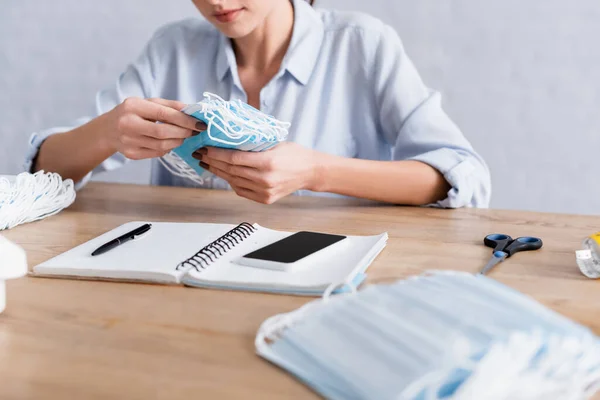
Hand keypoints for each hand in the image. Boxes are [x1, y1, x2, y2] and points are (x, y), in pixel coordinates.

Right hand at [106, 97, 205, 159]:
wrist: (108, 130)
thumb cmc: (133, 113)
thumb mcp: (148, 103)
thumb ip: (170, 106)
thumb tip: (193, 110)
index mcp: (133, 107)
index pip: (164, 114)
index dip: (184, 120)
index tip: (199, 123)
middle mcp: (128, 124)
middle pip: (163, 132)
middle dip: (183, 132)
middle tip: (194, 131)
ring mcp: (128, 141)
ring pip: (162, 145)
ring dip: (178, 141)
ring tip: (184, 136)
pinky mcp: (131, 154)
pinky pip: (157, 153)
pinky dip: (168, 148)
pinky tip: (170, 142)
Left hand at [194, 142, 322, 203]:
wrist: (310, 172)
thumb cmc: (294, 154)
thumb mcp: (274, 143)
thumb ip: (253, 144)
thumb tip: (228, 139)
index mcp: (267, 162)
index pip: (234, 158)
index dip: (216, 154)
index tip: (205, 148)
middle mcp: (264, 180)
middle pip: (230, 171)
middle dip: (212, 162)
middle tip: (200, 154)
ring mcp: (264, 192)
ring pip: (233, 182)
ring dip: (218, 172)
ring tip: (208, 164)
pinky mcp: (264, 200)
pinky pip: (241, 191)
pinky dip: (231, 182)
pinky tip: (224, 174)